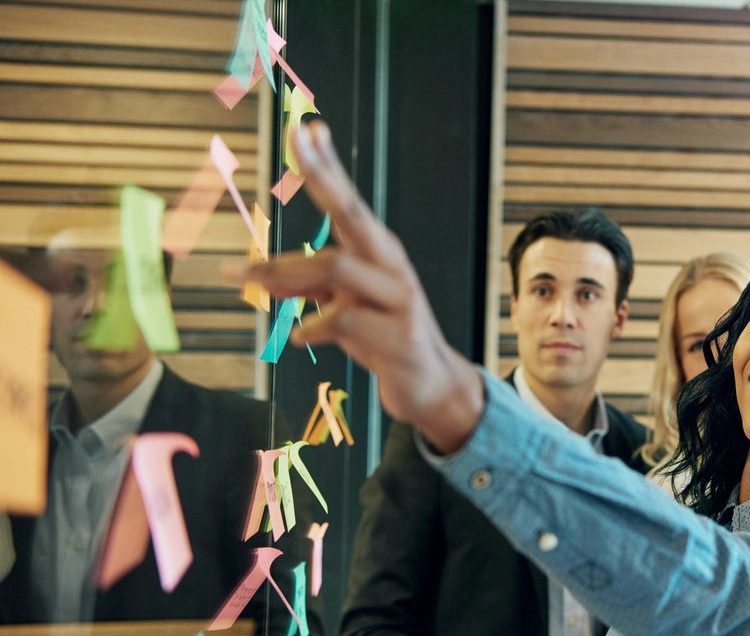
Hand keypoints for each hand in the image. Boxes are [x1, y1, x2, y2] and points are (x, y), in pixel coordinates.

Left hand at [236, 121, 483, 452]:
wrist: (431, 385)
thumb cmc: (384, 337)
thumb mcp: (343, 306)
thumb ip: (310, 287)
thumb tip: (263, 274)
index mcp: (378, 254)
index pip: (348, 201)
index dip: (326, 165)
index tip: (306, 128)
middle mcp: (391, 266)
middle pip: (352, 213)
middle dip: (323, 175)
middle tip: (297, 139)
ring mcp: (398, 299)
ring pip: (335, 266)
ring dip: (282, 270)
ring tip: (243, 278)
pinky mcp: (396, 336)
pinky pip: (342, 318)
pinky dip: (313, 325)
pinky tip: (299, 337)